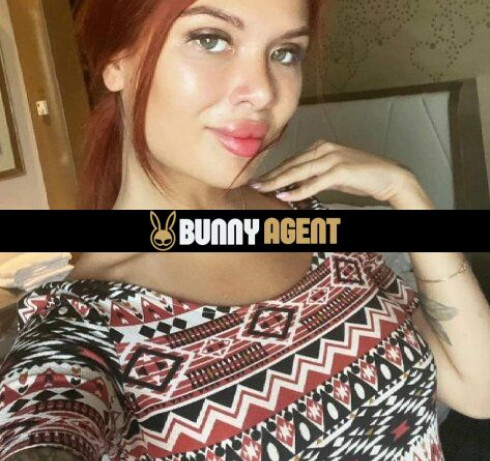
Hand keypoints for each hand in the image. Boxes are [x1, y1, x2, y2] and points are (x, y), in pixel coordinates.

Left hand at [250, 140, 432, 207]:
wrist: (390, 177)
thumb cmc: (361, 177)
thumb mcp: (333, 176)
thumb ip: (313, 177)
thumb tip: (293, 186)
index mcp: (321, 147)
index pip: (292, 161)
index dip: (274, 171)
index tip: (259, 180)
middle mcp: (324, 148)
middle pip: (291, 165)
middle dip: (270, 176)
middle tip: (253, 185)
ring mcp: (332, 158)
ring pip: (298, 172)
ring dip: (277, 182)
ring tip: (261, 190)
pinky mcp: (340, 170)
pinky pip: (314, 182)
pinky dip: (298, 190)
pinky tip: (283, 195)